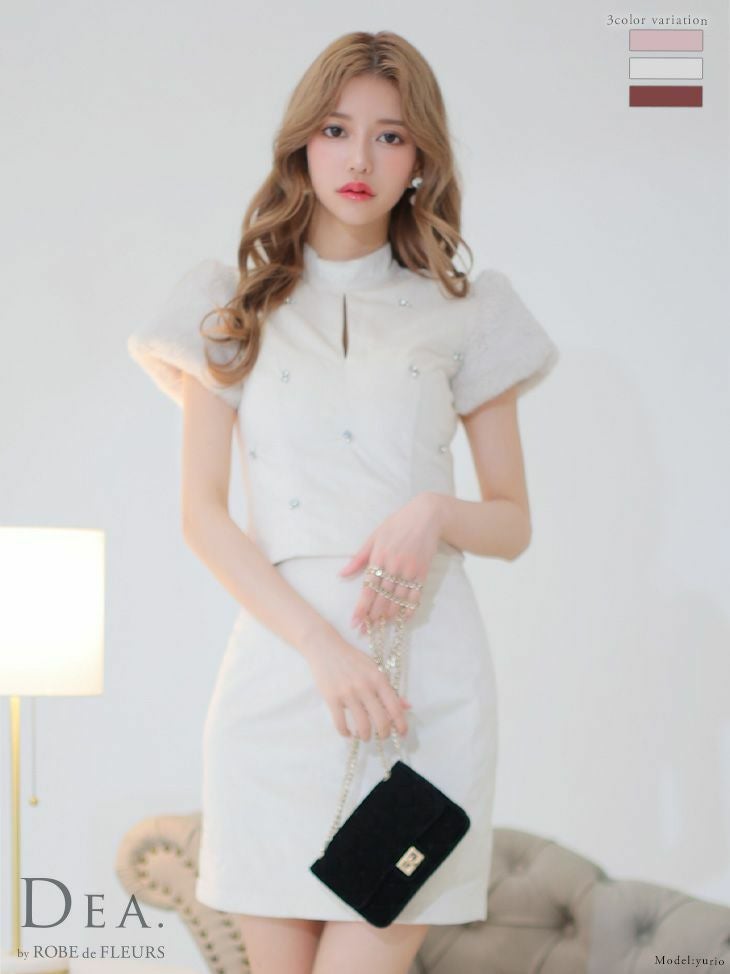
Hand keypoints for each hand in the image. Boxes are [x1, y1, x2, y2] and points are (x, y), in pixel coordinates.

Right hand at [304, 626, 411, 740]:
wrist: (325, 648)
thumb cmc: (351, 658)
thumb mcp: (373, 669)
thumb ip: (388, 688)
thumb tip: (406, 706)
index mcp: (378, 678)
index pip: (394, 706)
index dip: (401, 723)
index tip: (402, 734)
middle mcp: (365, 687)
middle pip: (381, 720)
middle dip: (384, 734)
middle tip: (382, 737)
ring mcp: (348, 693)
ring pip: (362, 725)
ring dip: (366, 736)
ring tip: (365, 736)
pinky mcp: (332, 698)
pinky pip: (341, 723)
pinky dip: (345, 733)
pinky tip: (348, 733)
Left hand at [339, 492, 441, 633]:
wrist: (426, 516)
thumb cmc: (397, 524)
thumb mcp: (374, 537)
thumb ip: (358, 558)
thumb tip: (341, 574)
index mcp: (379, 557)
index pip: (368, 588)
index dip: (361, 607)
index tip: (355, 622)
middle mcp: (394, 566)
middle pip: (382, 598)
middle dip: (373, 617)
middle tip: (365, 631)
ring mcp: (410, 570)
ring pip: (398, 599)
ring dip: (389, 615)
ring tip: (381, 627)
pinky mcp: (423, 572)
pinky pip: (415, 596)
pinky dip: (409, 609)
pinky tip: (403, 618)